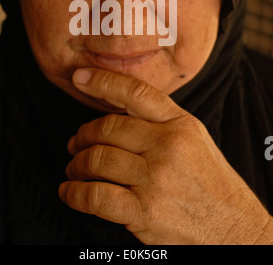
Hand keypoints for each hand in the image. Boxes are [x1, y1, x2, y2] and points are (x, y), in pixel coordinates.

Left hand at [58, 68, 272, 244]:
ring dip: (76, 164)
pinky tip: (69, 192)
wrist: (234, 228)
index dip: (103, 81)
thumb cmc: (209, 181)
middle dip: (82, 136)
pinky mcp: (144, 211)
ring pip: (96, 159)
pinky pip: (95, 196)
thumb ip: (160, 120)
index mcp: (180, 124)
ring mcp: (155, 179)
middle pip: (107, 128)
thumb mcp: (193, 138)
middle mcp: (167, 146)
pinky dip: (74, 193)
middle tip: (75, 143)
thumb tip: (115, 110)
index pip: (135, 92)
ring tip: (75, 168)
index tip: (80, 77)